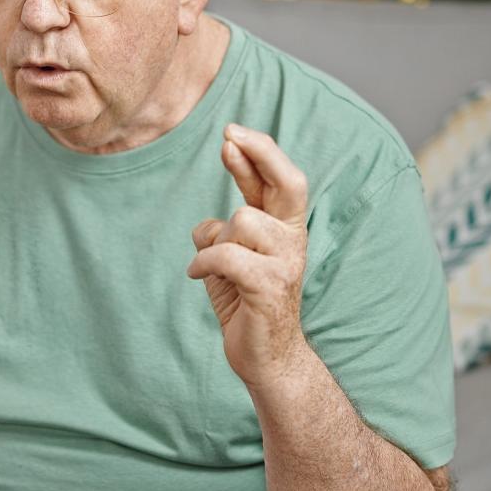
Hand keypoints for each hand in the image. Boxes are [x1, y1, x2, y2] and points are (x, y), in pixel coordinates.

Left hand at [187, 124, 308, 390]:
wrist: (266, 357)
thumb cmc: (245, 303)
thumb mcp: (229, 260)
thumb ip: (222, 233)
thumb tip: (205, 222)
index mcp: (285, 229)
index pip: (278, 181)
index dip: (256, 153)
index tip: (229, 133)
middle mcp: (293, 240)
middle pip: (287, 182)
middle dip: (259, 152)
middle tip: (228, 135)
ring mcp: (286, 262)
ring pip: (240, 220)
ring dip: (215, 241)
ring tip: (213, 267)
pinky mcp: (271, 286)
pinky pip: (226, 255)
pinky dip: (203, 262)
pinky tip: (197, 274)